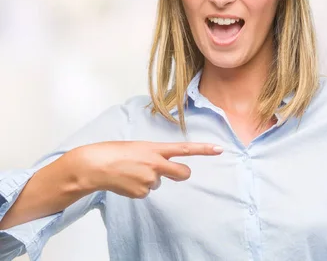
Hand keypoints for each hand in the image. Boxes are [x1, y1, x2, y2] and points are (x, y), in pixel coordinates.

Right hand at [69, 141, 222, 198]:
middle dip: (181, 173)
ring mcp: (150, 179)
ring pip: (158, 182)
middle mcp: (156, 164)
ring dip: (148, 179)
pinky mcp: (141, 192)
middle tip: (171, 172)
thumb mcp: (137, 146)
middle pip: (183, 173)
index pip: (185, 148)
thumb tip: (160, 169)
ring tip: (130, 171)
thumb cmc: (113, 152)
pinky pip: (145, 191)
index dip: (204, 150)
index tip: (220, 149)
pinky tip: (125, 180)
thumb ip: (153, 154)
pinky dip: (137, 187)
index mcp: (155, 148)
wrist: (94, 165)